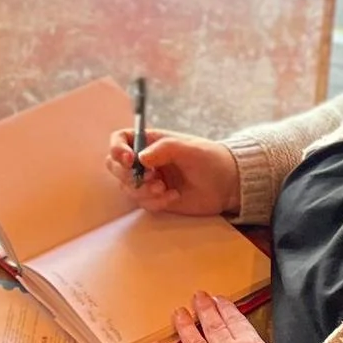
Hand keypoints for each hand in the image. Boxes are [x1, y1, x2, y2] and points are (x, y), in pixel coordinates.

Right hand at [106, 128, 240, 215]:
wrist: (227, 184)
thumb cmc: (208, 158)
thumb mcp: (187, 148)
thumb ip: (163, 149)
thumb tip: (140, 158)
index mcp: (149, 141)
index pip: (120, 139)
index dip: (117, 149)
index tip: (128, 159)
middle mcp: (144, 160)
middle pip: (115, 166)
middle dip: (128, 175)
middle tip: (150, 178)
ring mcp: (149, 180)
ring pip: (127, 187)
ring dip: (142, 191)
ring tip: (164, 189)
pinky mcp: (156, 198)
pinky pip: (143, 203)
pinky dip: (155, 202)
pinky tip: (174, 197)